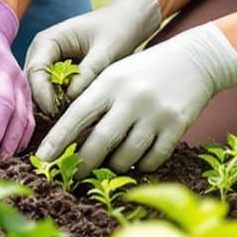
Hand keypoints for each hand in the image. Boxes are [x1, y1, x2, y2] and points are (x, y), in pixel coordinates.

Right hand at [22, 0, 163, 116]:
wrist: (127, 21)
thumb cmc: (117, 30)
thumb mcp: (105, 52)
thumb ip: (88, 74)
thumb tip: (71, 100)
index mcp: (48, 41)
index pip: (35, 71)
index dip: (43, 95)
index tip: (57, 114)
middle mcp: (41, 52)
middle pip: (31, 85)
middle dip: (42, 106)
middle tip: (60, 125)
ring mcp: (47, 64)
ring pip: (37, 93)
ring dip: (48, 108)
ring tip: (66, 124)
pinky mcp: (56, 74)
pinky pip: (50, 94)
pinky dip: (58, 105)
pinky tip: (71, 118)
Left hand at [34, 22, 236, 172]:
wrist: (194, 60)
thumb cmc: (145, 71)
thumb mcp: (116, 75)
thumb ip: (95, 103)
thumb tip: (70, 141)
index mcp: (110, 82)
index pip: (77, 116)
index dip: (57, 141)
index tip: (42, 160)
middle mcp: (131, 98)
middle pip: (99, 143)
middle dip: (82, 165)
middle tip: (72, 176)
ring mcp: (155, 114)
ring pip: (125, 157)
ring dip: (114, 166)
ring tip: (110, 164)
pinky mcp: (177, 127)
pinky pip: (152, 160)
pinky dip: (141, 165)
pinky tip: (138, 159)